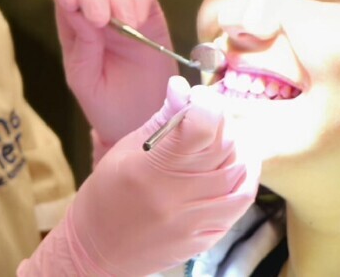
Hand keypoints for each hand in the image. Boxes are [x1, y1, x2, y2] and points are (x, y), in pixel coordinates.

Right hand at [18, 76, 259, 276]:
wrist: (96, 250)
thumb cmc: (106, 195)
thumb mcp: (125, 150)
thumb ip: (161, 121)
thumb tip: (182, 90)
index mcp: (152, 169)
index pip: (201, 128)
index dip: (207, 104)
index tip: (201, 97)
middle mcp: (176, 196)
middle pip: (224, 149)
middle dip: (223, 124)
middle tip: (211, 118)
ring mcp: (193, 222)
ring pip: (239, 178)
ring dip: (241, 152)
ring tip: (230, 141)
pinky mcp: (204, 240)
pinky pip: (238, 207)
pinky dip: (243, 183)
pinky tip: (236, 170)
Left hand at [50, 0, 178, 151]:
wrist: (142, 125)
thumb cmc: (107, 106)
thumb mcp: (86, 81)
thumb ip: (82, 46)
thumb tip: (77, 10)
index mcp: (74, 29)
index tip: (72, 2)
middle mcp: (97, 16)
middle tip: (100, 20)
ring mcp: (125, 15)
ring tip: (126, 25)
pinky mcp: (150, 19)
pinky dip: (140, 3)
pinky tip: (139, 23)